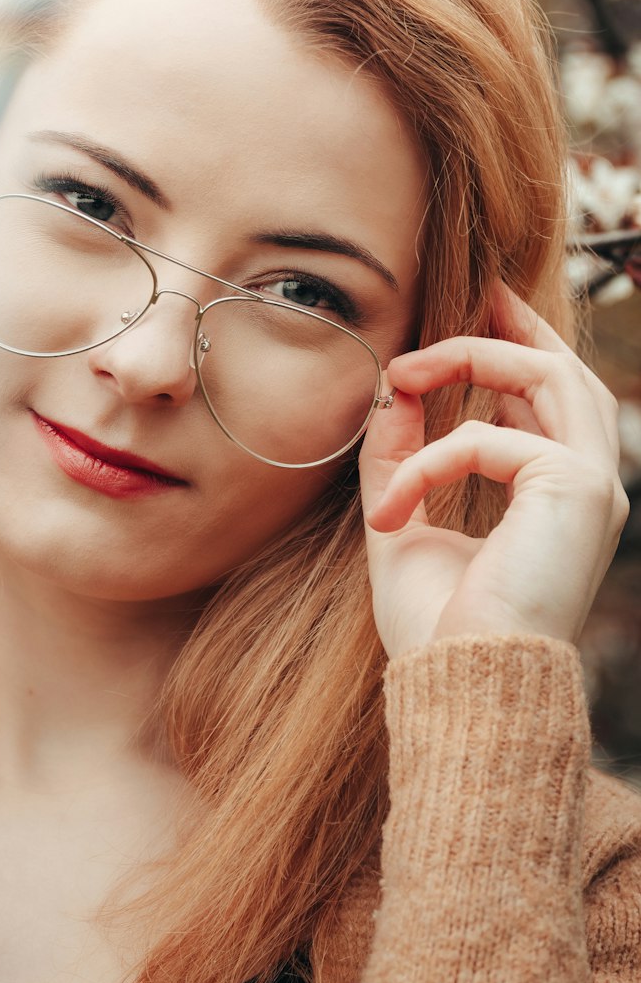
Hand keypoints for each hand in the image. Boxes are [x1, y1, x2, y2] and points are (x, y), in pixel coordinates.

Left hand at [357, 281, 628, 660]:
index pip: (552, 398)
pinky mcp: (574, 490)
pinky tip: (392, 505)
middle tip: (463, 294)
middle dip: (508, 328)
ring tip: (405, 369)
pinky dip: (429, 460)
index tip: (477, 308)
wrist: (461, 689)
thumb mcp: (405, 522)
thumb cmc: (439, 625)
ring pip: (548, 378)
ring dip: (472, 359)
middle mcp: (590, 486)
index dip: (518, 344)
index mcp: (560, 495)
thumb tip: (389, 391)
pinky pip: (486, 441)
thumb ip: (399, 456)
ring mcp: (592, 486)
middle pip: (563, 372)